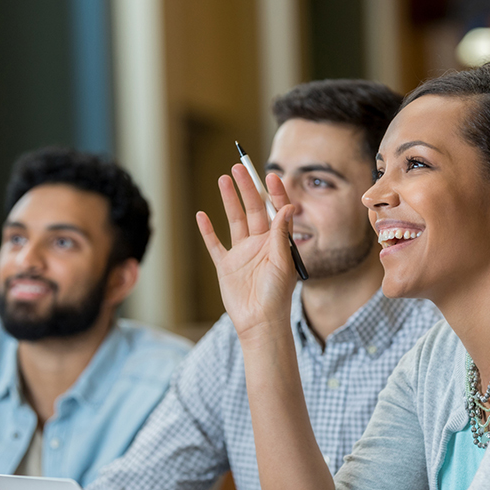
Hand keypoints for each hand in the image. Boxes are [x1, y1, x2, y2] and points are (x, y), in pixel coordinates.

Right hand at [196, 164, 296, 342]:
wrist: (260, 322)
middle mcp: (260, 244)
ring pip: (235, 220)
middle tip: (240, 167)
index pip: (276, 211)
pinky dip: (207, 231)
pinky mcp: (226, 266)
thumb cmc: (277, 296)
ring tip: (224, 178)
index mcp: (277, 242)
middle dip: (247, 188)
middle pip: (253, 209)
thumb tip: (288, 206)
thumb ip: (282, 235)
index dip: (274, 192)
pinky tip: (202, 216)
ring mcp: (242, 253)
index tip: (270, 175)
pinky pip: (215, 244)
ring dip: (229, 200)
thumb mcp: (282, 262)